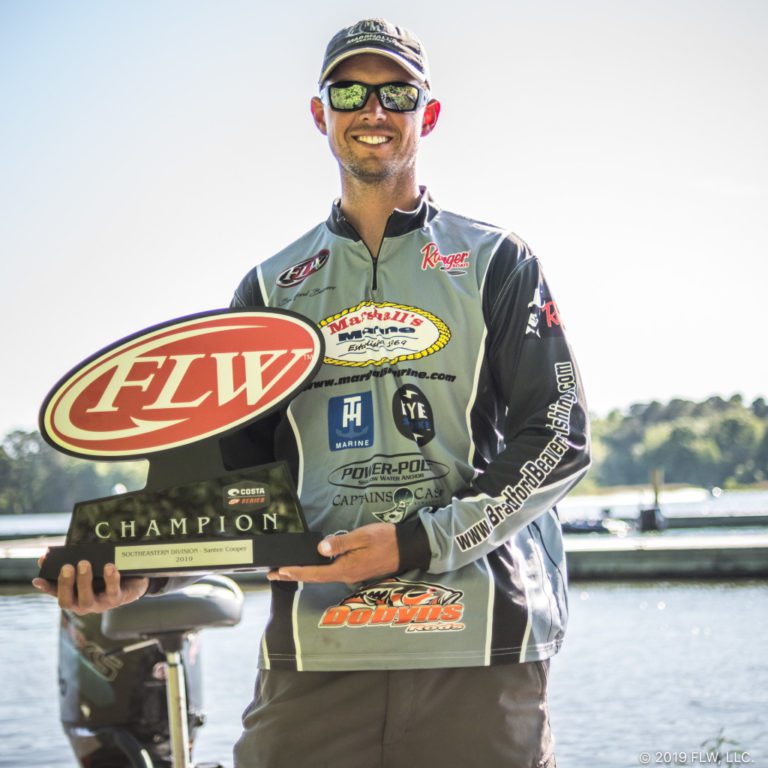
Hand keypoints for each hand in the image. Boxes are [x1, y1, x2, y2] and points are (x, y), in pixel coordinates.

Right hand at [32, 559, 148, 614]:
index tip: (38, 578)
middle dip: (65, 584)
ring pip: (86, 600)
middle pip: (67, 601)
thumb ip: (72, 563)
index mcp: (73, 596)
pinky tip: (110, 567)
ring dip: (84, 582)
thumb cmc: (105, 574)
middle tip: (67, 566)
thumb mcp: (89, 568)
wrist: (133, 581)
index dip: (46, 587)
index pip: (55, 593)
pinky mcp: (116, 600)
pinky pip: (112, 592)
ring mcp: (99, 604)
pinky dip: (110, 579)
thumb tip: (48, 555)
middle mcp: (83, 604)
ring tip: (84, 563)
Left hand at [268, 523, 398, 583]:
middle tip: (273, 574)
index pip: (315, 573)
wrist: (408, 548)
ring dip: (303, 574)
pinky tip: (311, 567)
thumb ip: (341, 542)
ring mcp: (352, 575)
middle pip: (315, 577)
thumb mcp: (363, 536)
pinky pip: (331, 573)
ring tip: (285, 571)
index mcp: (346, 568)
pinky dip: (316, 571)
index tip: (279, 571)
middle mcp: (347, 575)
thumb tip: (321, 548)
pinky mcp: (356, 571)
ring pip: (322, 576)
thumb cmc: (387, 539)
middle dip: (293, 575)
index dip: (296, 572)